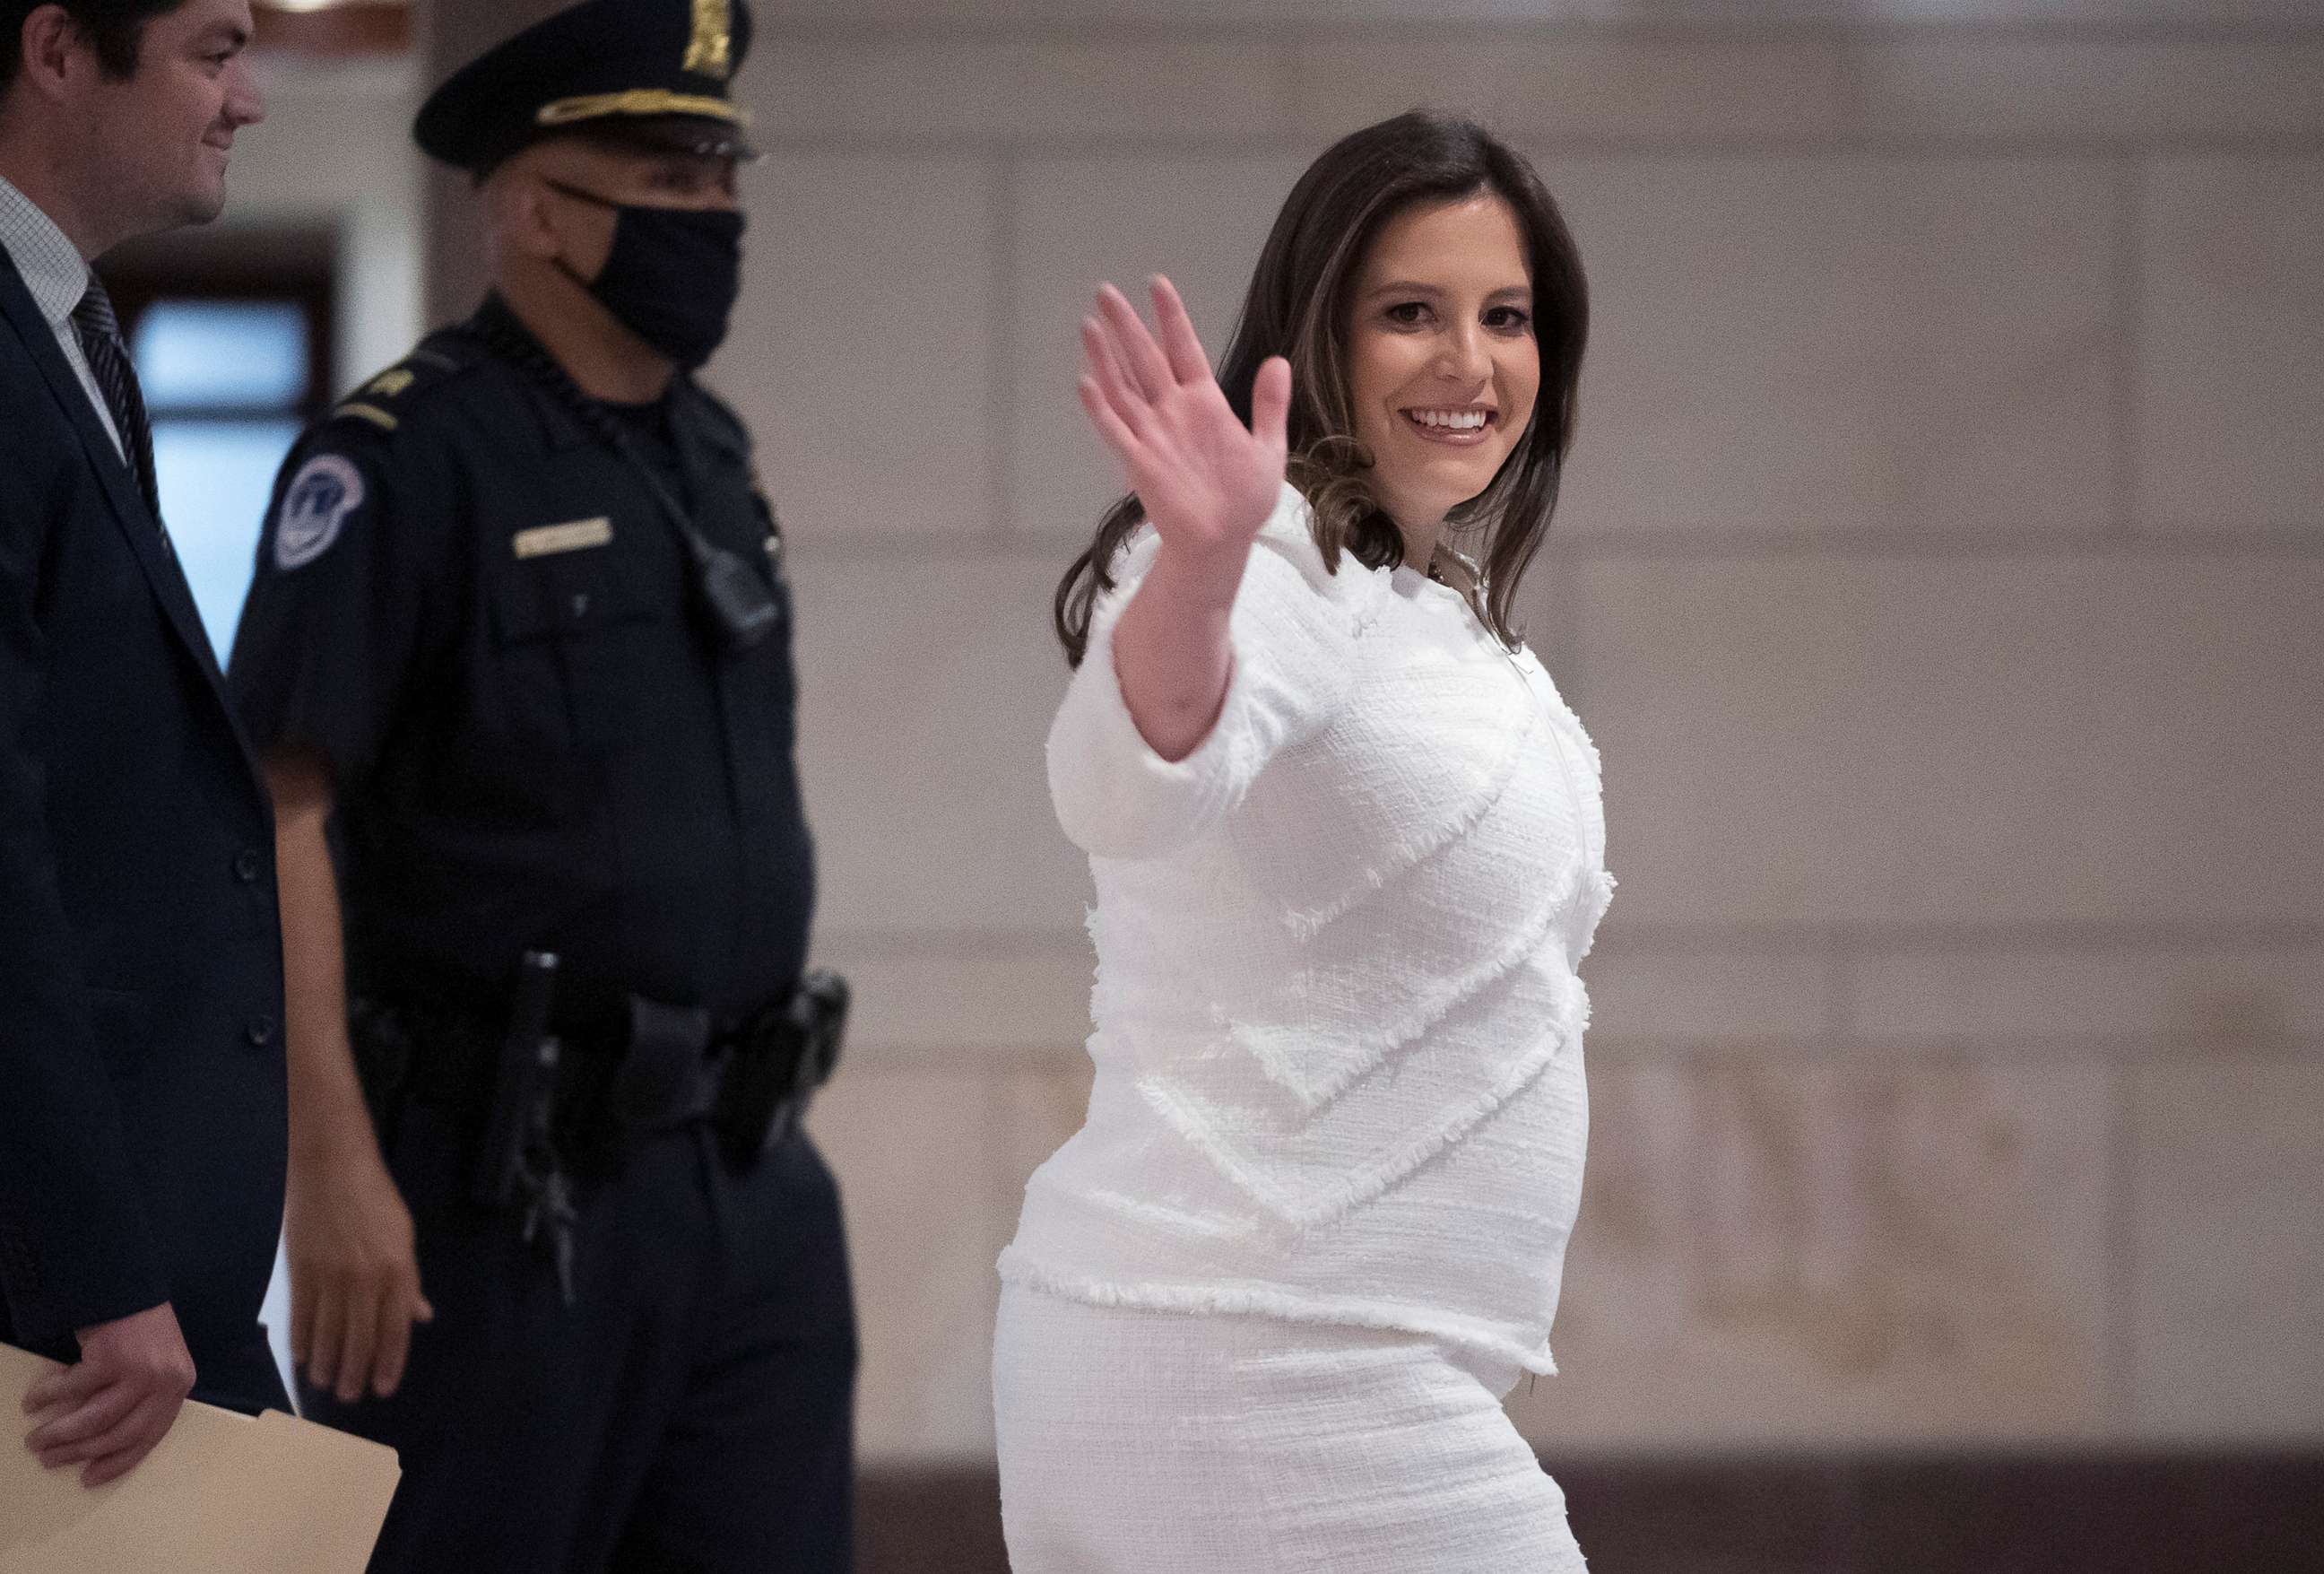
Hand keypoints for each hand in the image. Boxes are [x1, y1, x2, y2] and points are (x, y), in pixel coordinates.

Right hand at [22, 1302, 197, 1486]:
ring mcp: (139, 1371)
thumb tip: (101, 1442)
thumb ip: (142, 1397)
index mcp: (179, 1386)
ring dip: (59, 1434)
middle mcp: (165, 1382)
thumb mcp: (157, 1364)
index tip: (90, 1478)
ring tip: (35, 1441)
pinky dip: (47, 1397)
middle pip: (118, 1434)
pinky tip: (31, 1401)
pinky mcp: (111, 1358)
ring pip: (93, 1419)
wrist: (131, 1283)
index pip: (150, 1435)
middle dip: (80, 1452)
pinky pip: (72, 1389)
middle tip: (50, 1460)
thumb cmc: (141, 1327)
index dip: (119, 1462)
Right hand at [286, 1142, 433, 1402]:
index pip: (395, 1330)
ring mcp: (330, 1277)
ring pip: (327, 1333)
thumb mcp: (404, 1236)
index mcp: (397, 1271)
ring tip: (325, 1384)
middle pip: (359, 1338)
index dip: (390, 1362)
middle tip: (350, 1396)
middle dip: (355, 1372)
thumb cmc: (375, 1199)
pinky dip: (301, 1340)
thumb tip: (420, 1316)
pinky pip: (301, 1315)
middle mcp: (365, 1279)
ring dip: (326, 1363)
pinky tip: (302, 1357)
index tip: (383, 1388)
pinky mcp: (300, 1271)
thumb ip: (409, 1281)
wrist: (331, 1167)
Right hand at [1078, 277, 1290, 570]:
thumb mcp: (1268, 448)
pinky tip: (1086, 381)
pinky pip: (1116, 429)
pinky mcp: (1139, 461)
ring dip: (1106, 356)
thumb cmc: (1245, 499)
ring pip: (1124, 386)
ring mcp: (1153, 434)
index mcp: (1205, 403)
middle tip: (1106, 291)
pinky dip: (1100, 406)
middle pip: (1145, 359)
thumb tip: (1277, 361)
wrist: (1225, 542)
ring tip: (1090, 324)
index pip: (1184, 350)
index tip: (1158, 285)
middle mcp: (1173, 412)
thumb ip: (1270, 405)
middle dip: (1127, 325)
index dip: (1171, 318)